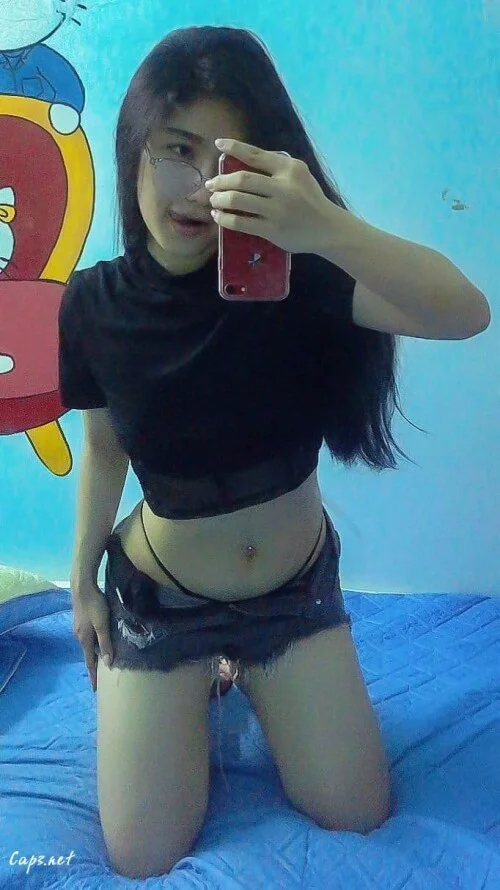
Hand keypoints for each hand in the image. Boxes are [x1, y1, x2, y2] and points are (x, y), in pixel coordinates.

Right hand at [71, 580, 113, 692]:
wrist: (82, 586)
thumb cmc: (94, 605)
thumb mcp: (102, 625)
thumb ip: (105, 643)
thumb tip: (108, 663)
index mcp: (84, 639)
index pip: (90, 662)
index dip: (93, 675)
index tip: (95, 689)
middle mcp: (79, 636)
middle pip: (88, 654)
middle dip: (94, 665)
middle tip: (102, 676)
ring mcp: (79, 627)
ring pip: (89, 644)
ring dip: (95, 653)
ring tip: (103, 660)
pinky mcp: (81, 620)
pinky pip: (89, 636)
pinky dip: (94, 643)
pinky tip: (99, 640)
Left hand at [207, 138, 333, 253]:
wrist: (327, 228)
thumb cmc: (310, 200)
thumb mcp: (300, 175)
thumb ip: (277, 167)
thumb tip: (244, 161)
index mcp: (289, 169)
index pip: (256, 155)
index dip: (235, 148)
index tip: (219, 144)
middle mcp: (283, 187)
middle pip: (242, 179)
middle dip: (221, 181)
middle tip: (210, 184)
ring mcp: (277, 210)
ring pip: (238, 200)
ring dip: (220, 199)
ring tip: (213, 201)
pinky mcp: (272, 230)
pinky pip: (241, 222)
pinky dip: (225, 219)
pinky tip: (219, 216)